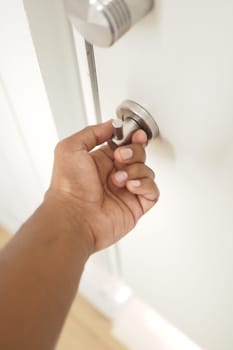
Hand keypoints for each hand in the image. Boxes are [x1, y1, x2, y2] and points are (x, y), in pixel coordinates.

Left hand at [46, 120, 158, 251]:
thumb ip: (92, 132)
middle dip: (133, 152)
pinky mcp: (135, 206)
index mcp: (101, 162)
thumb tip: (111, 125)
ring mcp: (125, 191)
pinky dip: (145, 185)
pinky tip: (131, 186)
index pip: (125, 145)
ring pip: (147, 171)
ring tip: (119, 179)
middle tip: (121, 157)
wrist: (73, 216)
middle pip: (139, 155)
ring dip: (135, 170)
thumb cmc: (68, 187)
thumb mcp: (70, 148)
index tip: (136, 134)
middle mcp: (114, 175)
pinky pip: (152, 191)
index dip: (133, 138)